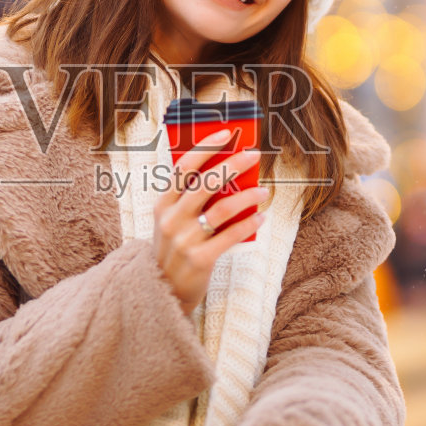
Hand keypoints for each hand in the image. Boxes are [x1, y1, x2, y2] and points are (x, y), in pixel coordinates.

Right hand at [152, 130, 269, 313]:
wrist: (162, 292)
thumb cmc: (173, 250)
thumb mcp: (171, 222)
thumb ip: (190, 201)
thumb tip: (228, 175)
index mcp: (162, 205)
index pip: (183, 167)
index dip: (205, 147)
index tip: (225, 134)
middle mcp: (171, 219)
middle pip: (205, 183)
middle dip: (232, 165)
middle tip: (253, 155)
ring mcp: (184, 240)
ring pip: (221, 208)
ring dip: (247, 195)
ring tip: (264, 189)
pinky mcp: (200, 260)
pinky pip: (231, 235)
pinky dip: (249, 223)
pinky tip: (261, 215)